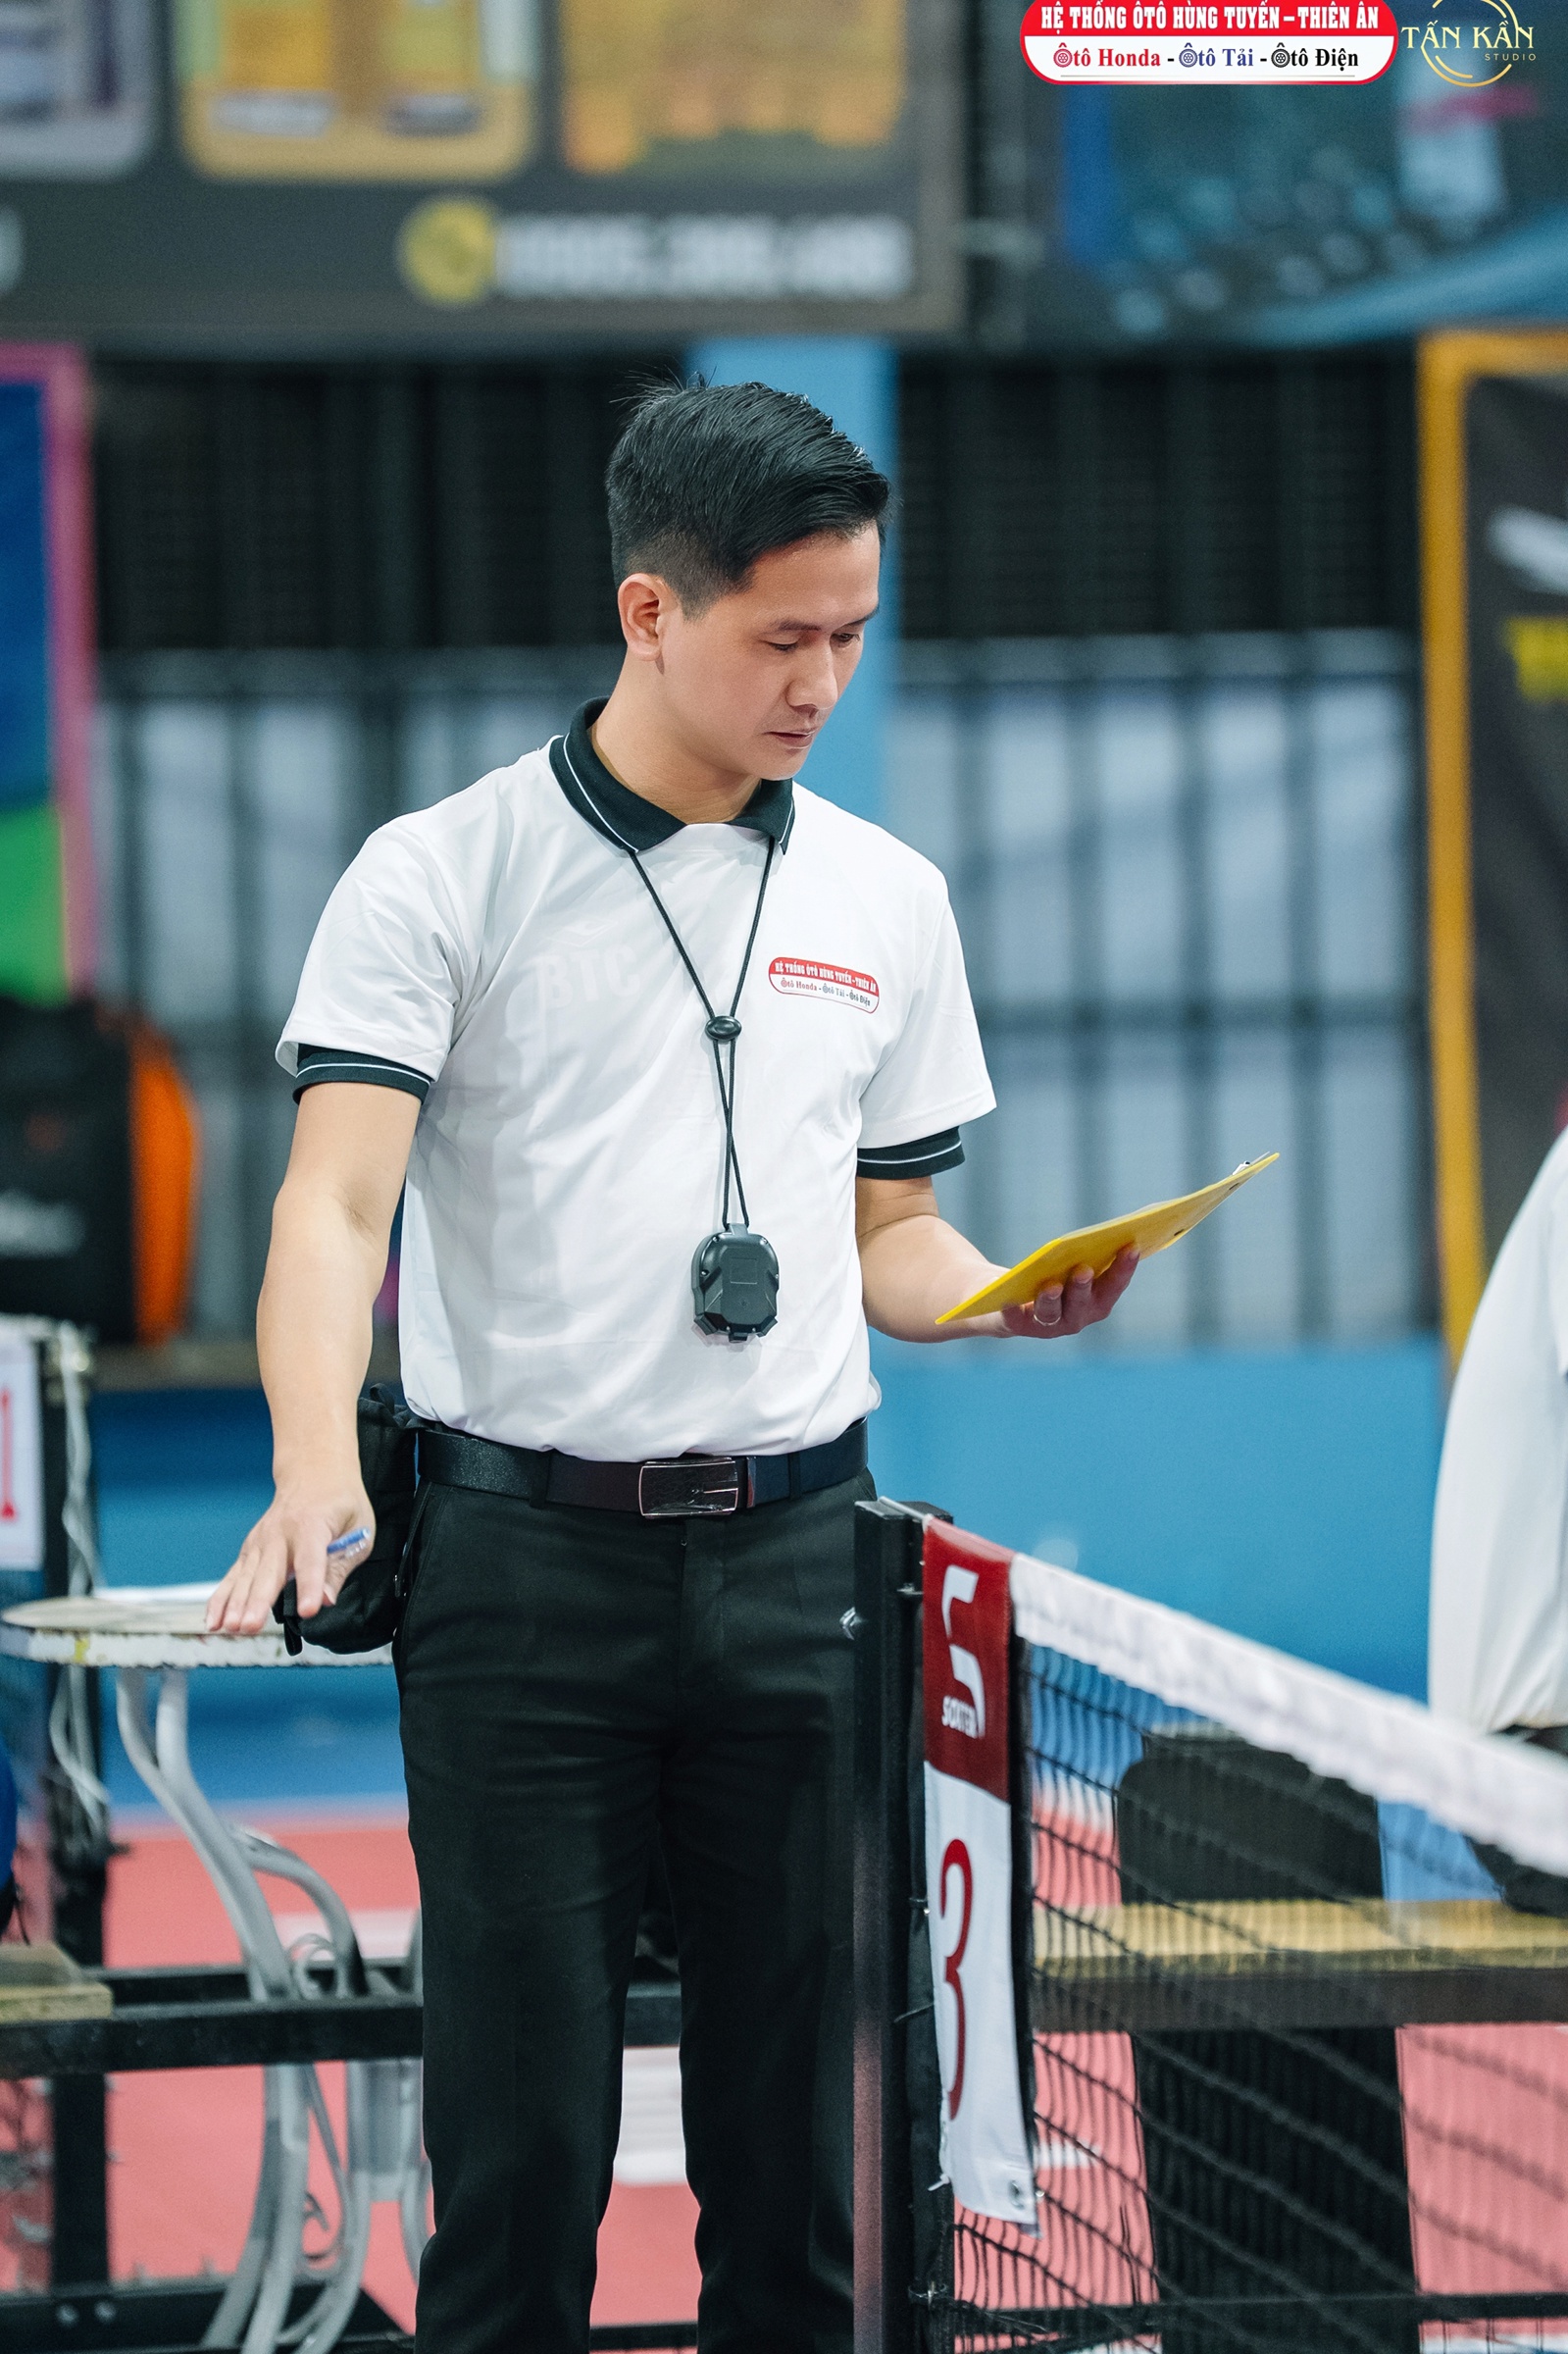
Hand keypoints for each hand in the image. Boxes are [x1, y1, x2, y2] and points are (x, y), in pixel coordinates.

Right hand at [205, 1481, 375, 1636]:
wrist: (314, 1473)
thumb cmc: (340, 1503)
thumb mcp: (358, 1529)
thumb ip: (340, 1566)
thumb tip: (327, 1599)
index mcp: (312, 1525)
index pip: (311, 1560)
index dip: (309, 1586)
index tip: (308, 1610)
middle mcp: (280, 1533)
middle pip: (269, 1571)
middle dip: (259, 1600)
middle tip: (250, 1626)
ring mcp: (261, 1541)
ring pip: (246, 1576)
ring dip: (236, 1604)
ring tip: (231, 1628)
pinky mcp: (250, 1551)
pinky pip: (233, 1577)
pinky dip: (221, 1599)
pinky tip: (214, 1622)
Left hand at [1000, 1246, 1137, 1339]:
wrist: (1010, 1300)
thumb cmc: (1050, 1274)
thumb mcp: (1068, 1264)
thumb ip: (1084, 1254)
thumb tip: (1102, 1230)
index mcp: (1096, 1303)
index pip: (1113, 1287)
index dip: (1124, 1269)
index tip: (1131, 1246)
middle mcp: (1075, 1318)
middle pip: (1082, 1305)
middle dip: (1083, 1287)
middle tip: (1084, 1269)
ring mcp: (1047, 1326)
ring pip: (1051, 1314)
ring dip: (1052, 1299)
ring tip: (1051, 1285)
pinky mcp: (1017, 1325)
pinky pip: (1015, 1320)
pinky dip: (1013, 1310)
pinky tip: (1009, 1300)